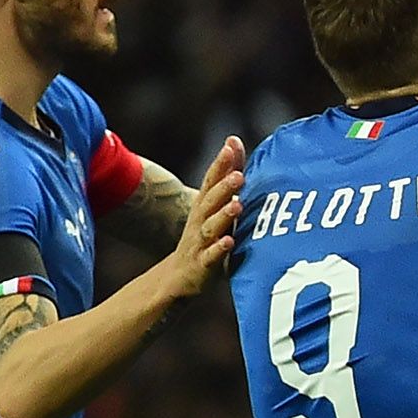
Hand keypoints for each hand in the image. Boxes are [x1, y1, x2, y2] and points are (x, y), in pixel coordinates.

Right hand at [170, 136, 244, 296]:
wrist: (179, 277)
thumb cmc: (205, 236)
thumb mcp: (215, 205)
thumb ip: (227, 175)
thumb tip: (234, 140)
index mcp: (204, 206)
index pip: (210, 181)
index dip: (220, 164)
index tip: (230, 145)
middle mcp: (199, 221)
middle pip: (210, 201)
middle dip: (223, 187)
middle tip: (238, 175)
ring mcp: (200, 243)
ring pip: (210, 228)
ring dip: (223, 216)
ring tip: (237, 206)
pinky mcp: (202, 266)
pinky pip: (211, 257)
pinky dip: (219, 249)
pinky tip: (230, 241)